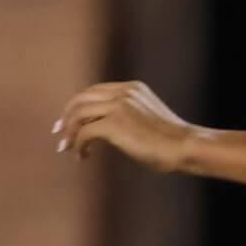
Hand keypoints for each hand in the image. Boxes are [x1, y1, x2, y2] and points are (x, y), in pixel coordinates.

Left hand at [57, 81, 200, 171]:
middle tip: (58, 133)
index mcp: (132, 88)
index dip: (77, 105)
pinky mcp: (115, 123)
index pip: (94, 91)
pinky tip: (83, 157)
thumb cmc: (170, 141)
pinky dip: (79, 145)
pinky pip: (84, 133)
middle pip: (80, 100)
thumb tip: (96, 128)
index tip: (67, 120)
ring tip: (67, 149)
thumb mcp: (144, 119)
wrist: (186, 147)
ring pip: (78, 115)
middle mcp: (123, 93)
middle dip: (66, 116)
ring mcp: (119, 106)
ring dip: (69, 133)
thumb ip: (123, 115)